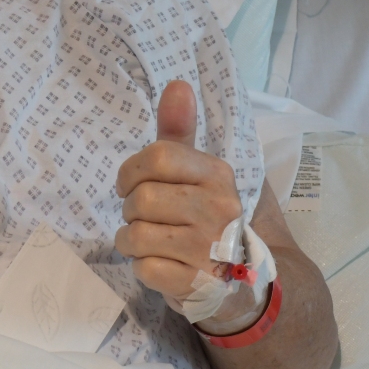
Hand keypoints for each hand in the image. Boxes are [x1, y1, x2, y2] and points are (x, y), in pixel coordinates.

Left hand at [114, 80, 243, 304]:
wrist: (238, 281)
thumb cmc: (203, 216)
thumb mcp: (194, 171)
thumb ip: (179, 130)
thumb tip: (177, 83)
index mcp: (217, 175)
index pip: (158, 156)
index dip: (131, 172)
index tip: (131, 184)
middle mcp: (219, 210)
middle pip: (142, 199)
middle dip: (131, 210)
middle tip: (147, 218)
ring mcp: (210, 250)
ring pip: (136, 236)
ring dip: (131, 240)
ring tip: (150, 241)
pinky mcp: (198, 285)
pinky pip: (145, 269)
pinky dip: (142, 267)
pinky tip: (160, 264)